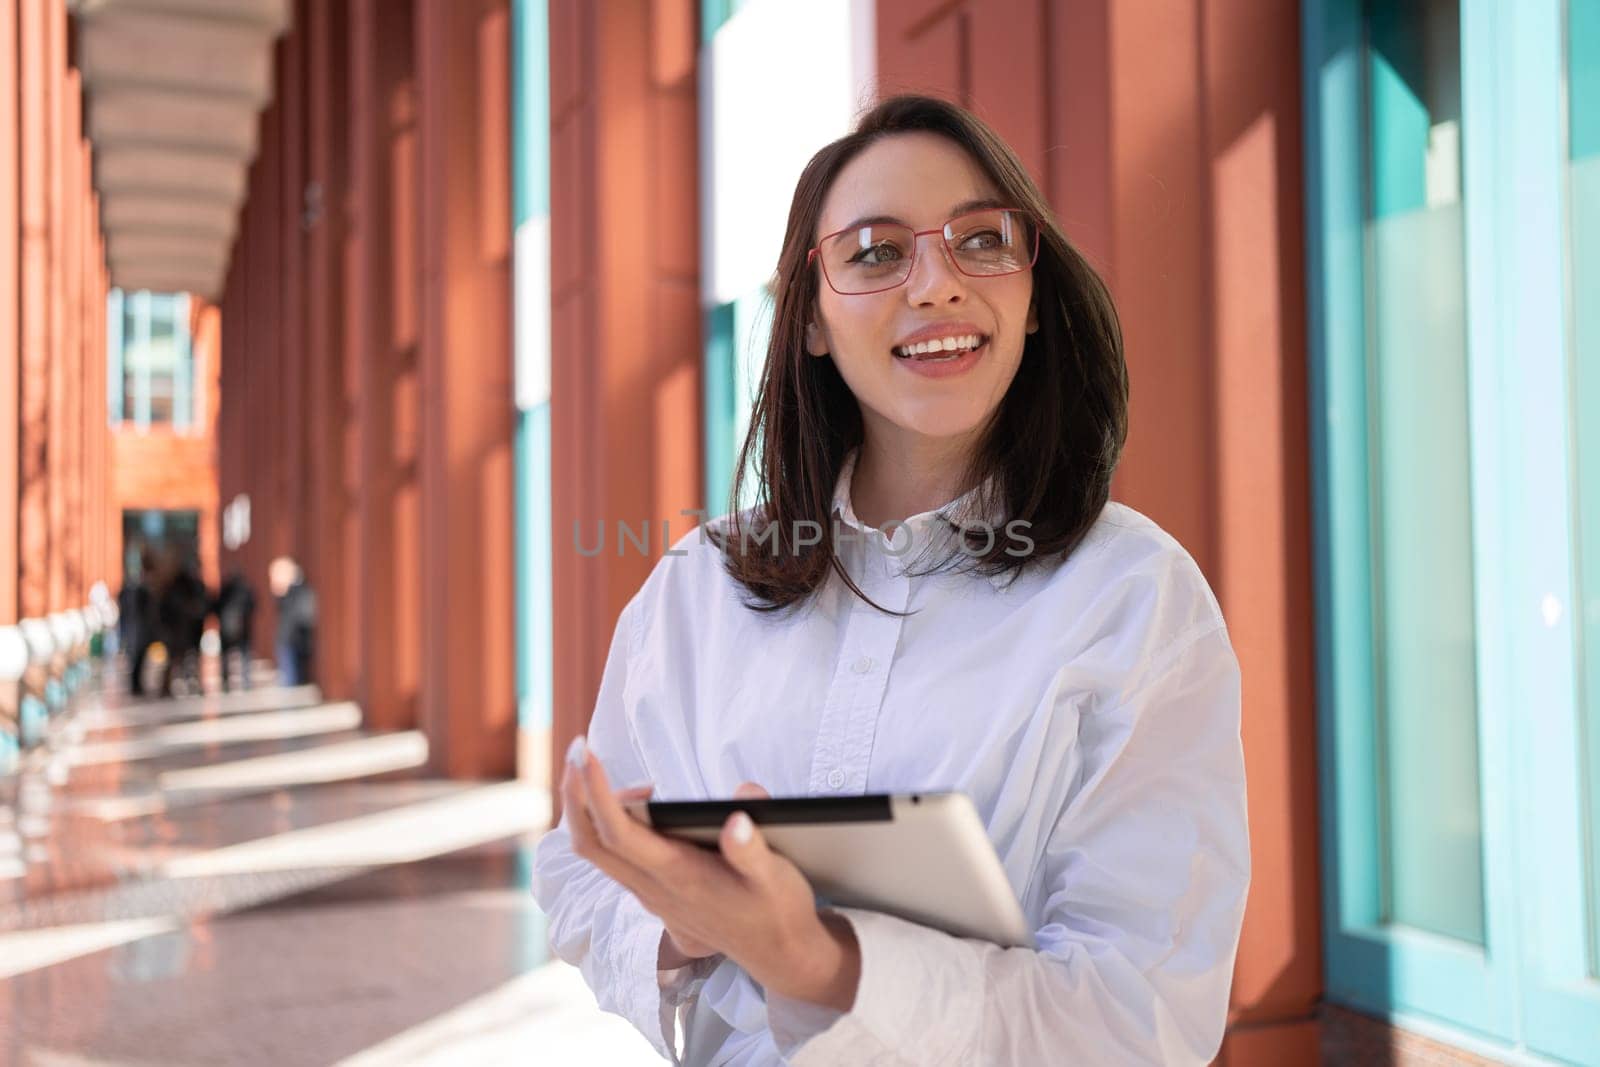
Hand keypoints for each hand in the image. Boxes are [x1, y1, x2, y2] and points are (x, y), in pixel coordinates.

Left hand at [561, 737, 859, 1008]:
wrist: (778, 954)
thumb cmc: (776, 909)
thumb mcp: (776, 878)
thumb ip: (753, 850)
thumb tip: (738, 816)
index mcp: (677, 876)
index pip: (618, 834)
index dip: (596, 793)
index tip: (586, 754)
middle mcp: (653, 888)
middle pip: (588, 843)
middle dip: (575, 793)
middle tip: (578, 749)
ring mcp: (649, 894)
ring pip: (596, 851)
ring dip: (586, 807)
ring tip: (609, 769)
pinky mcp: (654, 894)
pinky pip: (612, 857)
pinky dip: (605, 823)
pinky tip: (637, 803)